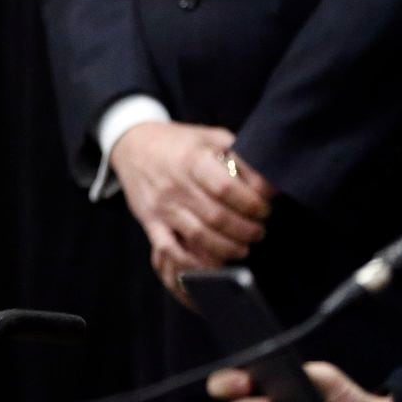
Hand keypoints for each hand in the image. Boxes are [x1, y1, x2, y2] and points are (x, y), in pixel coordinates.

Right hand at [111, 122, 272, 303]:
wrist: (132, 145)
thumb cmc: (178, 143)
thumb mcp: (208, 137)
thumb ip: (238, 153)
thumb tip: (269, 178)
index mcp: (192, 160)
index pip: (227, 188)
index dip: (253, 202)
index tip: (266, 207)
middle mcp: (176, 185)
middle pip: (217, 217)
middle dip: (247, 230)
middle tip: (259, 231)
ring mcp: (162, 206)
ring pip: (199, 236)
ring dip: (228, 248)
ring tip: (244, 247)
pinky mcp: (151, 223)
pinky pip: (170, 250)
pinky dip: (193, 263)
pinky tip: (213, 265)